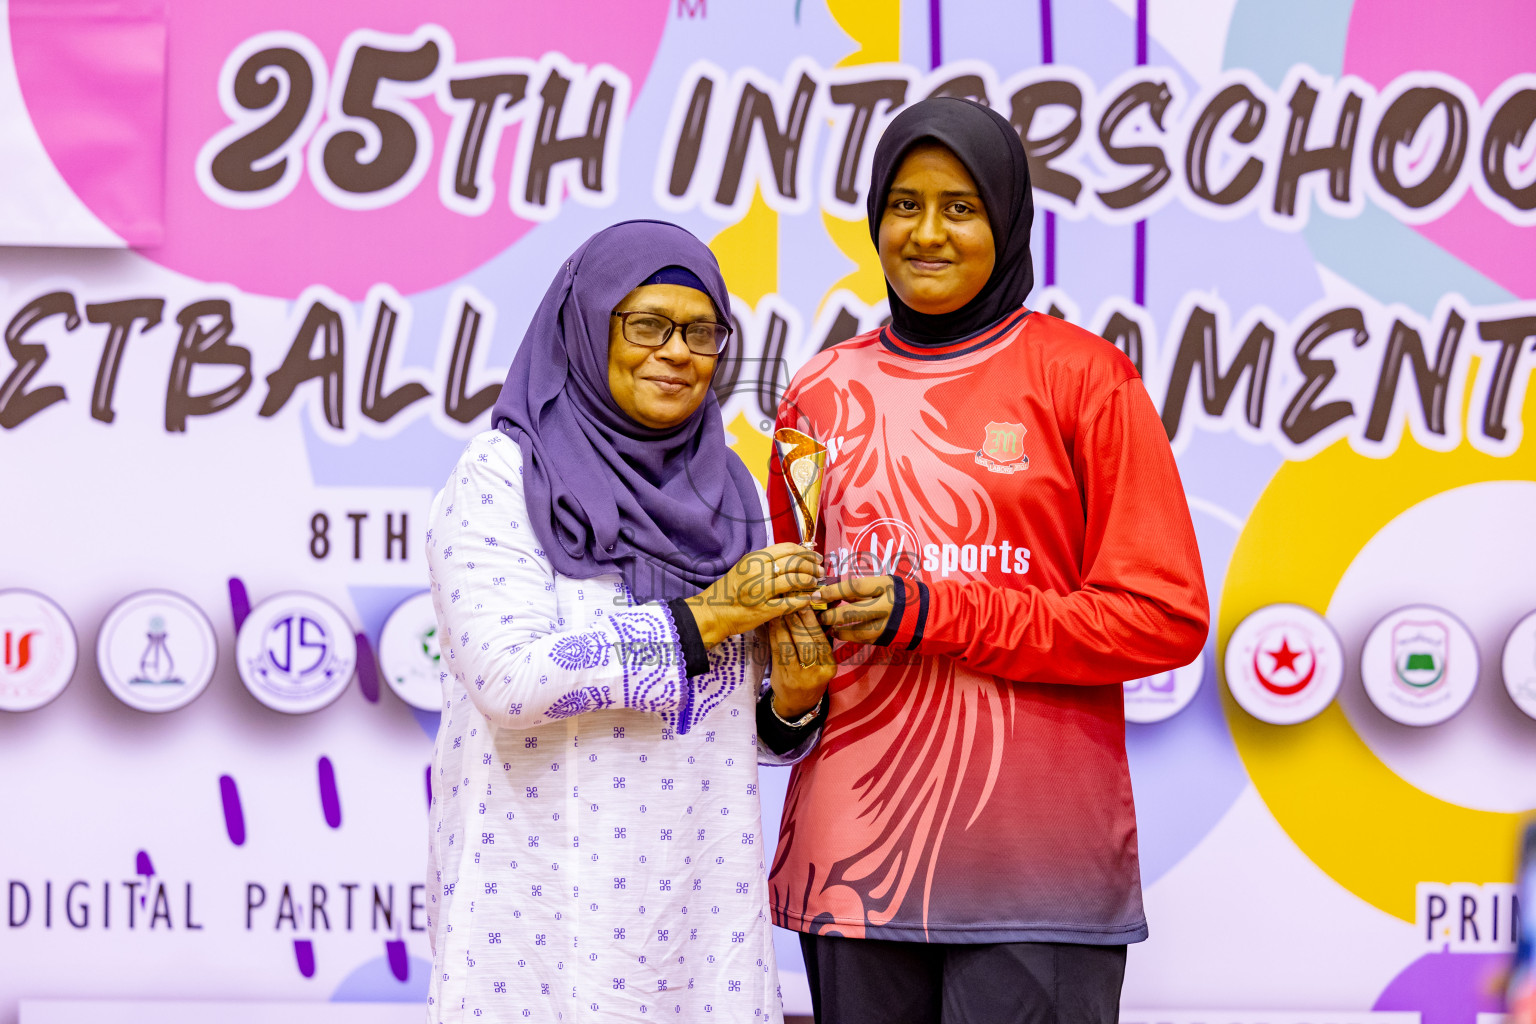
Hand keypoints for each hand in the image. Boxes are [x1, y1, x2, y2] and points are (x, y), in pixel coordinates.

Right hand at [685, 543, 822, 646]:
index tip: (816, 556)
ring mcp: (760, 591)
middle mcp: (758, 572)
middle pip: (794, 563)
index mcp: (754, 559)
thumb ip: (766, 562)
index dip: (806, 552)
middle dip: (812, 566)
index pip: (788, 549)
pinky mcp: (764, 610)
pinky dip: (804, 600)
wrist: (713, 613)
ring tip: (816, 583)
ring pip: (795, 580)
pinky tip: (810, 599)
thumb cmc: (730, 590)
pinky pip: (791, 603)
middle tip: (820, 571)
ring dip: (810, 581)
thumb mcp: (745, 568)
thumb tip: (793, 557)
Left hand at [768, 606, 834, 717]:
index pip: (821, 640)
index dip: (812, 621)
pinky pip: (777, 651)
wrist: (798, 703)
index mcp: (829, 666)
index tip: (805, 604)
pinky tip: (772, 623)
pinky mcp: (782, 676)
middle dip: (797, 620)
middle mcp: (816, 672)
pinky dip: (774, 635)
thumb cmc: (812, 676)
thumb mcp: (823, 662)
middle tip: (790, 603)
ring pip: (790, 645)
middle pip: (806, 641)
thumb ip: (820, 641)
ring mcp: (798, 676)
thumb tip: (815, 610)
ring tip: (780, 610)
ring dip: (783, 625)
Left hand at [815, 575, 896, 643]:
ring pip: (857, 631)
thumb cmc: (900, 594)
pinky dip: (850, 638)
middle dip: (832, 615)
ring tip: (829, 628)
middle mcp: (887, 606)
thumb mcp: (884, 584)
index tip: (818, 594)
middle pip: (853, 613)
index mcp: (885, 586)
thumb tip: (834, 594)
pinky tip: (840, 634)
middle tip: (820, 615)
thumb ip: (862, 591)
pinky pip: (864, 640)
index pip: (855, 588)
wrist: (927, 615)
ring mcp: (887, 625)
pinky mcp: (886, 638)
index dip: (834, 591)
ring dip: (839, 631)